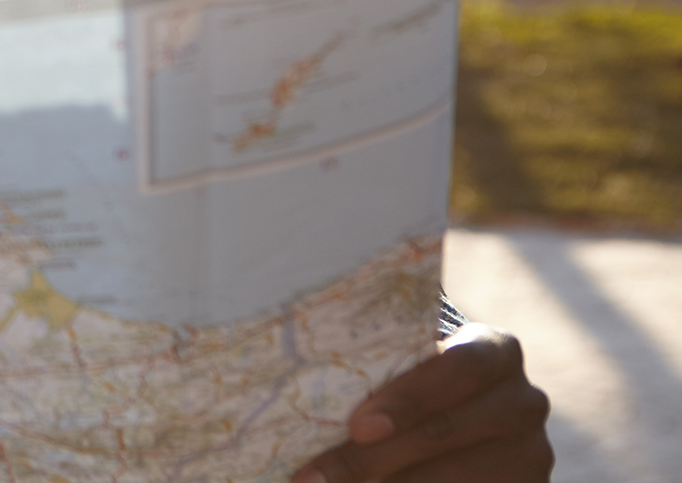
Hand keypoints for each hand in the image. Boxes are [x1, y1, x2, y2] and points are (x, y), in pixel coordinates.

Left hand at [294, 323, 551, 480]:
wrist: (459, 414)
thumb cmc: (413, 376)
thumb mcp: (406, 360)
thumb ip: (377, 361)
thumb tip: (287, 373)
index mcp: (495, 349)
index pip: (460, 366)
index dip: (409, 399)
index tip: (358, 426)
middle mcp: (524, 400)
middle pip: (447, 431)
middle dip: (376, 458)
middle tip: (318, 478)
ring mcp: (532, 453)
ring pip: (456, 478)